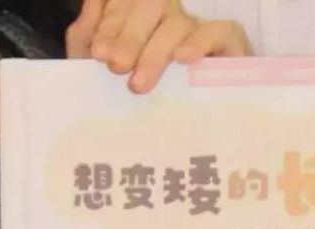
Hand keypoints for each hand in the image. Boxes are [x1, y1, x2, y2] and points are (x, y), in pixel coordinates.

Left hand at [66, 0, 251, 93]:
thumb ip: (90, 45)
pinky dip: (199, 41)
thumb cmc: (156, 101)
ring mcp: (198, 28)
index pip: (125, 3)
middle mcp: (169, 17)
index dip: (110, 23)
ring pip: (178, 23)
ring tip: (139, 82)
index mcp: (140, 19)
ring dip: (156, 50)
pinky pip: (219, 31)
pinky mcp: (229, 42)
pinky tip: (183, 59)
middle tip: (116, 67)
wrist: (207, 129)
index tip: (98, 54)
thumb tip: (85, 34)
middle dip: (129, 36)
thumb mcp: (114, 75)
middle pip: (150, 6)